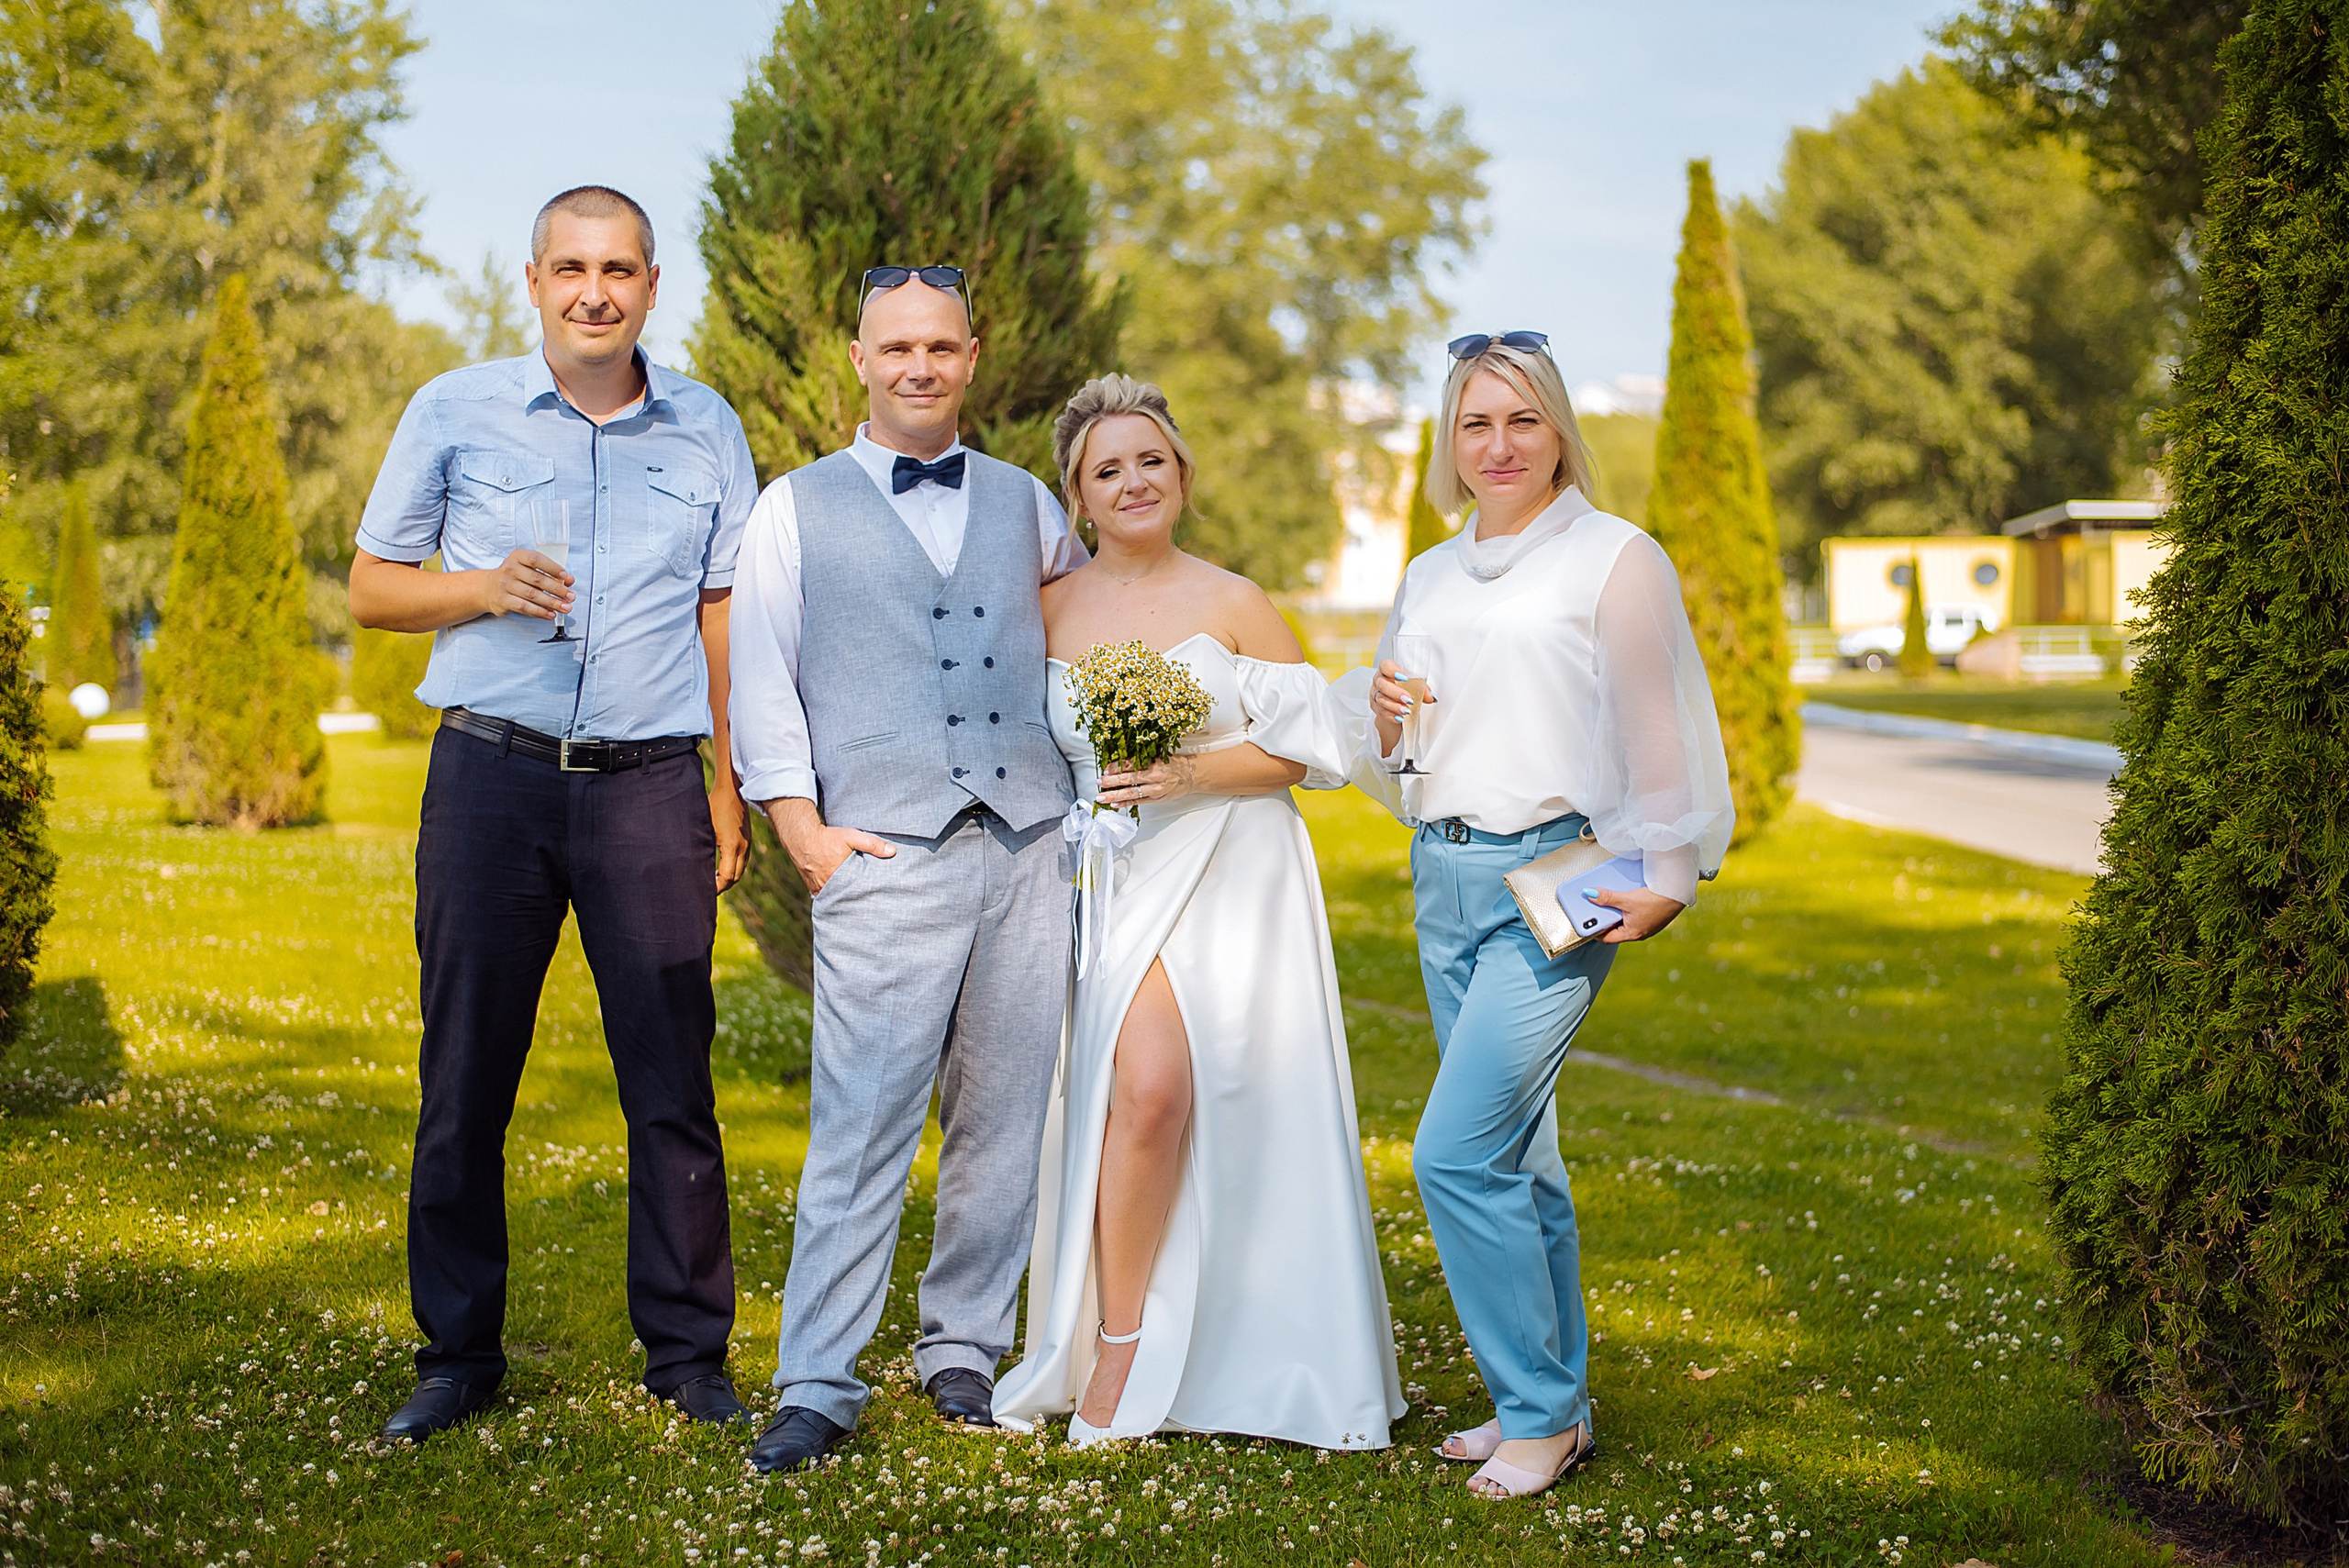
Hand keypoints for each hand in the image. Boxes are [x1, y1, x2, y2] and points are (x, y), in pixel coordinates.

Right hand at [476, 548, 573, 620]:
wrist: (488, 588)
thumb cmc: (515, 577)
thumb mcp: (529, 569)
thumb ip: (550, 573)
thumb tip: (570, 580)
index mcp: (518, 556)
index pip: (536, 559)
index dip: (553, 568)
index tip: (566, 577)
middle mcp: (510, 568)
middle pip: (537, 579)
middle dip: (557, 589)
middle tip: (571, 596)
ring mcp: (504, 584)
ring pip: (532, 595)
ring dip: (552, 602)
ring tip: (565, 607)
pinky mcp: (503, 600)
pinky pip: (524, 607)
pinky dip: (540, 612)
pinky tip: (550, 614)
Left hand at [710, 785, 748, 894]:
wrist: (733, 789)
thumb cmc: (715, 804)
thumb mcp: (704, 826)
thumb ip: (700, 846)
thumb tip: (691, 864)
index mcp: (732, 847)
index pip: (726, 877)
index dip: (716, 887)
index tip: (704, 891)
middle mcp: (743, 848)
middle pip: (735, 878)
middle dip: (722, 886)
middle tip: (707, 890)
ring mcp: (747, 844)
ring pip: (740, 870)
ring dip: (728, 878)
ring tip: (713, 881)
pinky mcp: (747, 840)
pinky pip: (742, 861)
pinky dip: (733, 869)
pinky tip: (721, 867)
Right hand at [774, 808, 894, 895]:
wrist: (801, 837)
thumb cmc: (828, 837)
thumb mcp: (852, 837)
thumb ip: (872, 844)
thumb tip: (893, 851)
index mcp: (837, 879)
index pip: (856, 895)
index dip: (865, 898)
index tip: (875, 902)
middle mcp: (826, 887)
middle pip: (845, 899)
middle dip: (856, 902)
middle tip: (869, 908)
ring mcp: (817, 889)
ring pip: (835, 899)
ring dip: (844, 900)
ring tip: (857, 905)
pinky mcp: (812, 888)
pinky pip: (825, 897)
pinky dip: (833, 897)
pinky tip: (842, 899)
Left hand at [1097, 755, 1197, 809]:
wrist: (1191, 776)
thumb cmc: (1174, 765)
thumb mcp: (1158, 757)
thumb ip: (1141, 760)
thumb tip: (1120, 764)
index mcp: (1153, 763)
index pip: (1130, 764)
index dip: (1116, 767)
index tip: (1105, 769)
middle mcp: (1153, 776)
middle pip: (1128, 779)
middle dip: (1111, 781)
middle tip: (1099, 782)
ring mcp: (1154, 790)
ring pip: (1131, 793)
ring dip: (1114, 795)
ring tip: (1102, 797)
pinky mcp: (1155, 799)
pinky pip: (1138, 802)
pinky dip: (1125, 803)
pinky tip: (1114, 805)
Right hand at [1370, 658, 1421, 756]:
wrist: (1397, 703)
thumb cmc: (1405, 688)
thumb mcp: (1415, 685)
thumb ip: (1423, 689)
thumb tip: (1431, 696)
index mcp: (1387, 670)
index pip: (1385, 666)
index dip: (1393, 670)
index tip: (1404, 678)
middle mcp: (1379, 680)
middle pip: (1382, 684)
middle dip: (1395, 692)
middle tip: (1408, 699)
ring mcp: (1375, 694)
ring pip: (1381, 699)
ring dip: (1394, 706)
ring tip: (1406, 710)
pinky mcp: (1376, 707)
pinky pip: (1381, 712)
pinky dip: (1391, 715)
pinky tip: (1399, 718)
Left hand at [1590, 885, 1686, 943]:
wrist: (1679, 892)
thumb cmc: (1656, 900)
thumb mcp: (1627, 899)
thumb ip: (1607, 898)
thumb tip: (1589, 895)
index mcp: (1632, 934)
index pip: (1607, 938)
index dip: (1595, 931)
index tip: (1586, 923)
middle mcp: (1640, 933)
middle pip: (1616, 929)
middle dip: (1606, 919)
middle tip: (1596, 908)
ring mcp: (1647, 926)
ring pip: (1626, 921)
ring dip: (1617, 912)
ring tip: (1610, 900)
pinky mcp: (1653, 917)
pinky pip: (1635, 915)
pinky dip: (1628, 908)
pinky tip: (1627, 897)